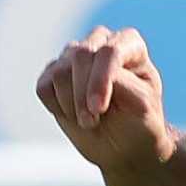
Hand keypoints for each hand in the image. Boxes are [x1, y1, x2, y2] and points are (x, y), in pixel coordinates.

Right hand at [36, 25, 175, 172]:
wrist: (123, 144)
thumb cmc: (139, 122)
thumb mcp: (141, 106)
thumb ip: (123, 84)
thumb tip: (93, 74)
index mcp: (129, 44)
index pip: (109, 51)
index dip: (100, 80)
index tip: (98, 108)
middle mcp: (100, 42)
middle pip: (80, 54)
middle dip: (83, 94)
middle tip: (92, 122)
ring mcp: (74, 55)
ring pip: (60, 72)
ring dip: (71, 105)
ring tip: (89, 121)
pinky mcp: (53, 73)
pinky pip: (44, 87)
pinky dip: (56, 108)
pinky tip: (73, 115)